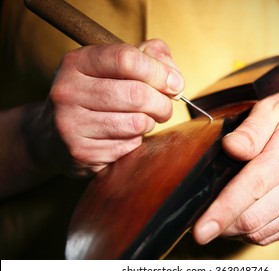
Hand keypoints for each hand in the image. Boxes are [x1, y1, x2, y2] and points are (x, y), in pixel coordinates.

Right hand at [25, 39, 183, 175]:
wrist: (52, 136)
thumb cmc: (94, 96)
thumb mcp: (113, 67)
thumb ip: (148, 57)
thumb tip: (174, 76)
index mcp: (77, 63)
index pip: (126, 59)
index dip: (159, 72)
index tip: (174, 84)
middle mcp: (68, 91)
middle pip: (136, 94)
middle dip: (162, 103)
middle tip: (165, 108)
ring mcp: (71, 124)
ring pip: (136, 123)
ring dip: (150, 123)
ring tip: (142, 120)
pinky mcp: (81, 152)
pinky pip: (129, 146)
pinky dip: (136, 141)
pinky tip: (123, 136)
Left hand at [193, 89, 278, 244]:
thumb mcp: (275, 108)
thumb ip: (251, 130)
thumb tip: (230, 148)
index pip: (252, 189)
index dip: (223, 211)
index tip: (201, 230)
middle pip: (254, 219)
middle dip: (221, 226)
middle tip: (198, 222)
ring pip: (261, 232)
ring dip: (233, 230)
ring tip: (216, 218)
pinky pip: (272, 234)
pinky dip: (250, 232)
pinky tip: (238, 219)